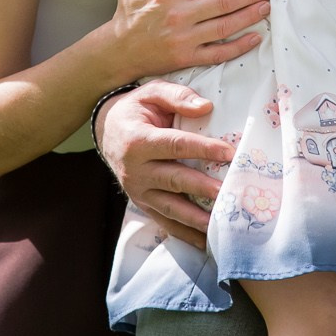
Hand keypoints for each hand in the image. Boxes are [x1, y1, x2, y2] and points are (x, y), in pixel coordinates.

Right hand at [98, 80, 233, 246]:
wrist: (107, 132)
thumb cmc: (136, 110)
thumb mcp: (151, 93)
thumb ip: (177, 97)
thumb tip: (206, 107)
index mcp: (138, 141)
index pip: (175, 145)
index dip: (203, 148)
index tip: (229, 152)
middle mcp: (135, 170)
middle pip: (174, 180)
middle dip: (202, 188)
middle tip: (228, 193)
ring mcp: (138, 191)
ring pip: (170, 207)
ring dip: (196, 218)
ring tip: (220, 224)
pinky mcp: (142, 204)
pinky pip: (164, 222)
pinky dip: (184, 234)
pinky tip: (205, 242)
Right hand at [111, 0, 270, 77]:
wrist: (119, 49)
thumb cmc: (129, 9)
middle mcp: (179, 16)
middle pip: (222, 3)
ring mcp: (185, 39)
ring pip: (225, 27)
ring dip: (249, 17)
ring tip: (266, 6)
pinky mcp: (188, 58)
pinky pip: (219, 54)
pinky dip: (239, 47)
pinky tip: (255, 37)